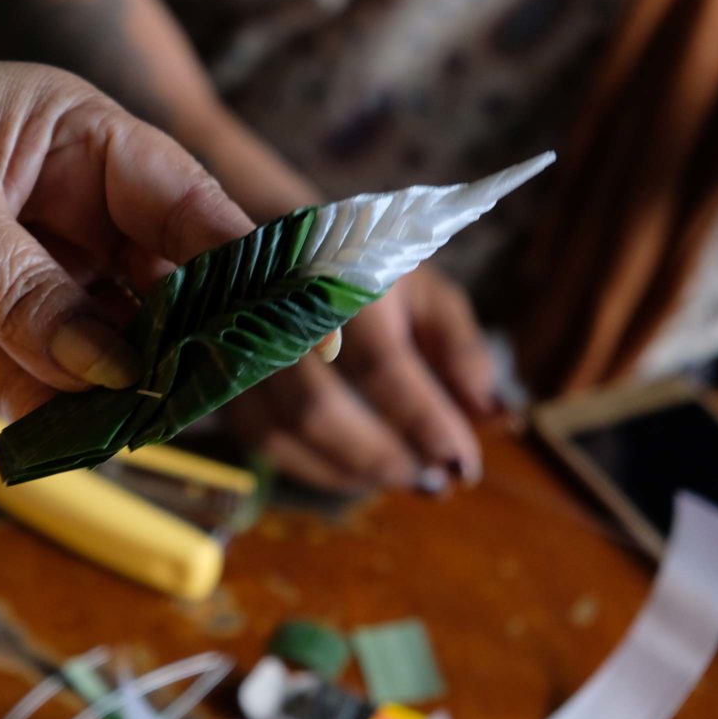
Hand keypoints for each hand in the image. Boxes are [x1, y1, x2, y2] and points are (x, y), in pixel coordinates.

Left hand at [0, 45, 253, 418]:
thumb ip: (26, 289)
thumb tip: (115, 366)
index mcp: (76, 141)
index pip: (187, 205)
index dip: (250, 265)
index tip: (303, 327)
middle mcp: (66, 212)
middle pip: (163, 285)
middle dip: (192, 340)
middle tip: (221, 394)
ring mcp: (25, 279)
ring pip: (107, 346)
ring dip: (129, 388)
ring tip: (150, 424)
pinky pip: (42, 384)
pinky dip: (63, 415)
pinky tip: (80, 435)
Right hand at [225, 266, 497, 491]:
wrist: (277, 237)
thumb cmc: (366, 266)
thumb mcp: (424, 288)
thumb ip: (461, 350)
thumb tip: (497, 419)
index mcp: (342, 280)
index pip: (383, 367)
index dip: (424, 423)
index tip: (464, 465)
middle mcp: (279, 314)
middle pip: (319, 409)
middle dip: (382, 457)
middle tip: (432, 482)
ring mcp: (240, 344)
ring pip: (282, 431)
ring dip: (347, 470)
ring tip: (400, 479)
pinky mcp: (220, 372)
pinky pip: (259, 438)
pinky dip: (311, 468)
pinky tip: (354, 473)